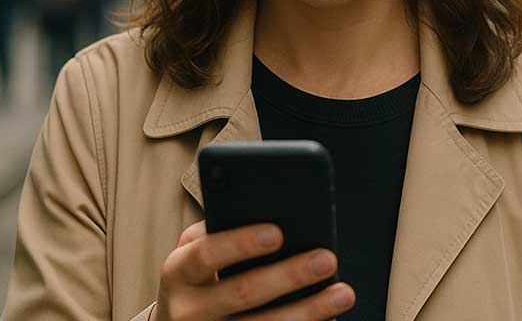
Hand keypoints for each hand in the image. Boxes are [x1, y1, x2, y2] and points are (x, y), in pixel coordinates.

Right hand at [152, 221, 353, 320]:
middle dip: (288, 276)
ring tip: (343, 293)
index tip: (278, 233)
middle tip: (326, 259)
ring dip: (308, 311)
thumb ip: (222, 227)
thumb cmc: (200, 272)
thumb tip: (270, 210)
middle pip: (242, 293)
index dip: (240, 243)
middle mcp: (189, 309)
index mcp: (178, 271)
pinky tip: (328, 318)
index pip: (206, 254)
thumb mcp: (197, 247)